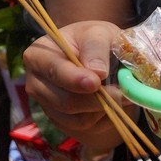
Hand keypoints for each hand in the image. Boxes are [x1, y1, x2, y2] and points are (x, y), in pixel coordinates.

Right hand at [23, 20, 123, 147]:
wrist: (100, 60)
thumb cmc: (96, 42)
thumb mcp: (99, 33)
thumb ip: (96, 47)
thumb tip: (97, 71)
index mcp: (39, 56)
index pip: (54, 71)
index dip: (74, 78)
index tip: (95, 82)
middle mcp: (37, 85)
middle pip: (65, 101)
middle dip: (97, 98)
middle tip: (124, 92)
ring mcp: (48, 107)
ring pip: (79, 119)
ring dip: (105, 107)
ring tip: (122, 91)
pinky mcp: (62, 123)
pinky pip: (87, 127)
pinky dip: (105, 116)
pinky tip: (112, 100)